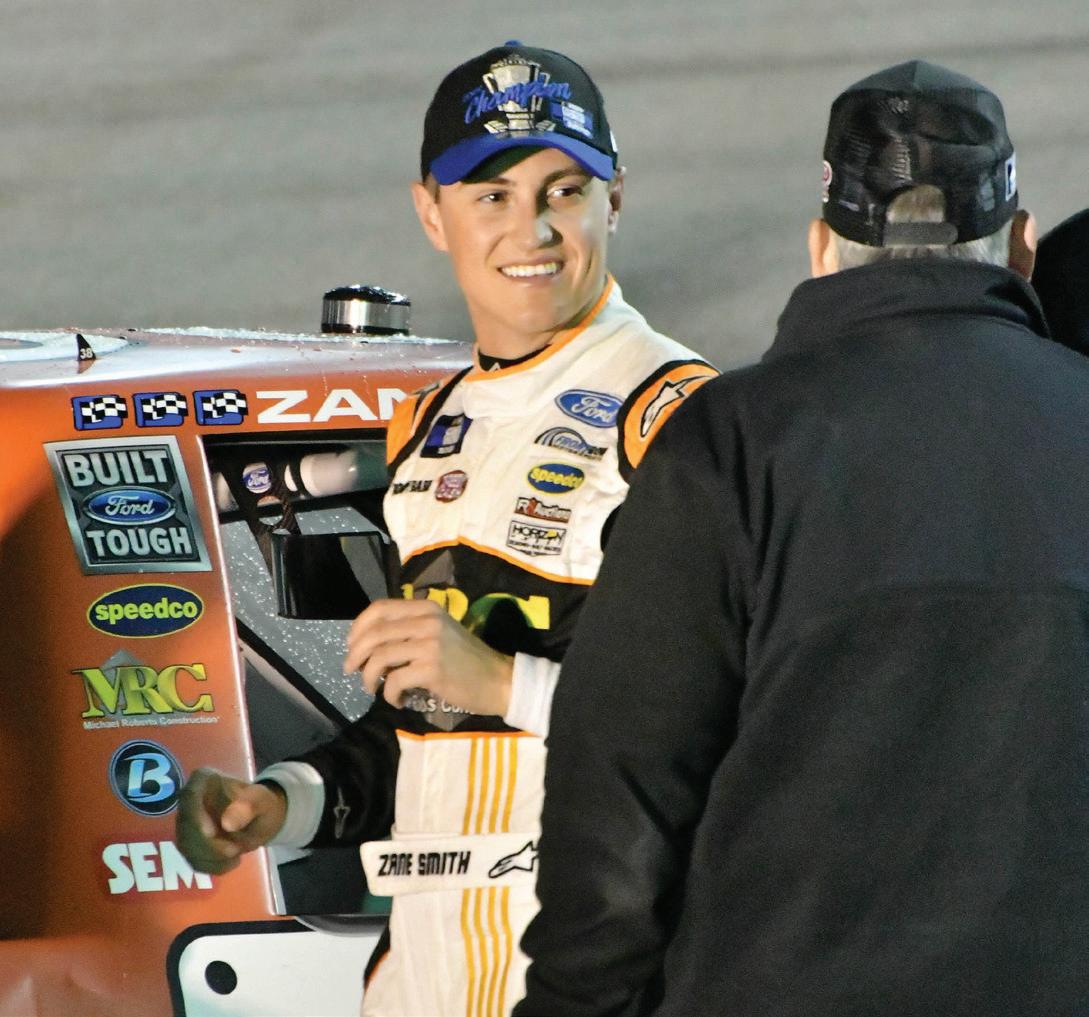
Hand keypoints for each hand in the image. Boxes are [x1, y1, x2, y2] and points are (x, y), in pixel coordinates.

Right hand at [176, 768, 286, 874]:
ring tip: (238, 852)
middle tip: (235, 850)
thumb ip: (247, 807)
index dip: (196, 817)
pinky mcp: (189, 845)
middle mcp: (188, 802)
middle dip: (210, 844)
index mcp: (203, 780)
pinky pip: (194, 861)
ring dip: (214, 857)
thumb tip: (226, 824)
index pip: (190, 797)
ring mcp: (185, 825)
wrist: (259, 818)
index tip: (211, 833)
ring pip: (188, 847)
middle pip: (187, 827)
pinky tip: (232, 862)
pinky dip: (214, 866)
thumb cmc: (260, 803)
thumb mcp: (261, 801)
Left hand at [343, 598, 513, 716]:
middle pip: (374, 633)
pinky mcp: (432, 669)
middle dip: (355, 654)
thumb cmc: (466, 660)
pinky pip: (394, 680)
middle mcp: (427, 621)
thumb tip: (370, 644)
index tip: (351, 645)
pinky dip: (389, 694)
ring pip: (380, 657)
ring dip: (368, 676)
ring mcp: (430, 644)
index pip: (379, 608)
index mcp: (427, 608)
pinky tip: (397, 700)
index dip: (358, 626)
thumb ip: (409, 630)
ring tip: (372, 689)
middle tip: (350, 670)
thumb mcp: (439, 633)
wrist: (498, 680)